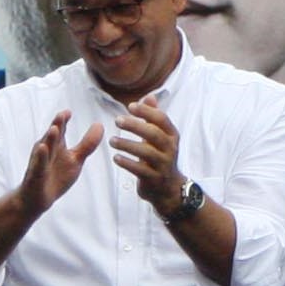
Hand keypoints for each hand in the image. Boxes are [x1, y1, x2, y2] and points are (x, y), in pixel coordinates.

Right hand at [13, 110, 105, 220]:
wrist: (38, 199)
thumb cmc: (56, 176)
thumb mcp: (76, 159)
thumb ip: (87, 143)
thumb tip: (100, 125)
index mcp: (56, 145)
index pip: (60, 129)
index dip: (63, 120)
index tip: (69, 112)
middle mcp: (46, 150)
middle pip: (52, 135)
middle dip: (57, 125)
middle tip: (63, 114)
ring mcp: (40, 162)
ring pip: (45, 148)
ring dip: (49, 139)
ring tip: (54, 129)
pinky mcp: (36, 175)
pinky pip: (38, 165)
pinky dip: (40, 157)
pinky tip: (42, 149)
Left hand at [113, 94, 185, 211]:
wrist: (168, 189)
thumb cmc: (160, 157)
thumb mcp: (161, 137)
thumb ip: (153, 117)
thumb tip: (149, 96)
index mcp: (172, 136)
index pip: (162, 119)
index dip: (146, 111)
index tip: (130, 106)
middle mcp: (170, 149)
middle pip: (153, 134)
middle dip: (135, 126)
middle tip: (117, 120)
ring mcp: (163, 165)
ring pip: (146, 153)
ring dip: (127, 145)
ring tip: (112, 140)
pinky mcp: (154, 179)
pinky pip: (140, 170)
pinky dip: (127, 163)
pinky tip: (116, 157)